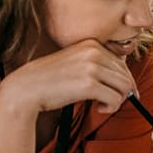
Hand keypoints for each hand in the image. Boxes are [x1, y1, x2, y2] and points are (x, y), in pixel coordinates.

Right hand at [0, 39, 136, 115]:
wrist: (26, 88)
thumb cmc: (50, 79)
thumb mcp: (76, 63)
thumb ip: (97, 65)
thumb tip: (126, 81)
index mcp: (91, 43)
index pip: (122, 63)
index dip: (124, 80)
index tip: (123, 93)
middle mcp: (94, 52)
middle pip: (126, 75)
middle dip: (123, 92)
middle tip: (111, 102)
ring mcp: (92, 67)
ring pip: (124, 87)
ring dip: (117, 101)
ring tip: (103, 105)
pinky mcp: (89, 84)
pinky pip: (115, 99)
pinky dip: (111, 108)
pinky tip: (99, 108)